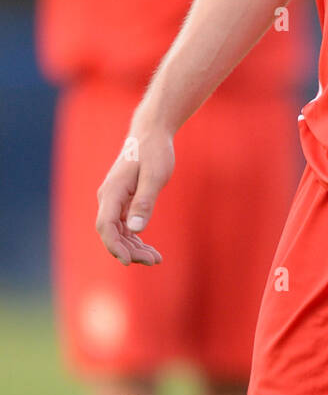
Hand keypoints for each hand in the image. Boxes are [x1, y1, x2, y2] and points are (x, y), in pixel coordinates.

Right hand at [95, 126, 174, 265]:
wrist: (151, 133)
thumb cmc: (154, 152)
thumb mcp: (155, 176)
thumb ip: (145, 201)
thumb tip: (136, 229)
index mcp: (112, 192)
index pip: (106, 226)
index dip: (114, 246)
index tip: (128, 261)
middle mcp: (108, 198)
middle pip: (111, 233)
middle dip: (129, 251)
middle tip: (154, 260)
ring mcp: (114, 201)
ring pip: (118, 232)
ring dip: (133, 248)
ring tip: (155, 258)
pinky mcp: (123, 202)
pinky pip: (124, 226)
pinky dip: (135, 239)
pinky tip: (149, 249)